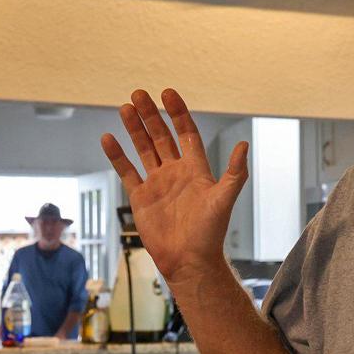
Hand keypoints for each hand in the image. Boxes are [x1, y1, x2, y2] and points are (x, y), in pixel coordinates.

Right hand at [100, 88, 248, 289]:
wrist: (189, 260)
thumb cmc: (210, 232)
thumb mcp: (224, 199)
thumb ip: (235, 172)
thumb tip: (244, 144)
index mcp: (196, 169)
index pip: (186, 133)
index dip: (178, 113)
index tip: (168, 93)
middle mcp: (176, 172)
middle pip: (161, 136)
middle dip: (151, 115)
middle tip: (139, 94)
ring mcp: (157, 183)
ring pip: (144, 149)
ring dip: (134, 129)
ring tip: (125, 107)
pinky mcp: (141, 197)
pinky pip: (127, 171)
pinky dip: (117, 156)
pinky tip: (108, 138)